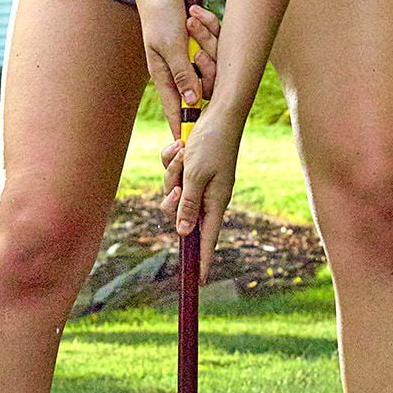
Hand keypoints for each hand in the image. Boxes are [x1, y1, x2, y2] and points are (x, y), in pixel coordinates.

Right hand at [135, 0, 221, 135]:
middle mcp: (175, 69)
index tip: (192, 150)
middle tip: (200, 50)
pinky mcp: (194, 42)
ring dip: (206, 44)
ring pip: (208, 66)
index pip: (176, 110)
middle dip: (206, 72)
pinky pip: (210, 47)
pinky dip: (208, 30)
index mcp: (164, 75)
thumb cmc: (160, 13)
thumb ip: (183, 73)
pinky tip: (198, 14)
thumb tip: (193, 102)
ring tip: (192, 22)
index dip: (184, 128)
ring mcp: (185, 56)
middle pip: (199, 88)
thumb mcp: (171, 45)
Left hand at [165, 104, 242, 263]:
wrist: (220, 111)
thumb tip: (182, 232)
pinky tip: (181, 145)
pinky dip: (172, 158)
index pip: (206, 239)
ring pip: (172, 188)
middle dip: (173, 196)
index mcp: (215, 201)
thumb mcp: (195, 175)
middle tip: (177, 182)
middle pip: (179, 212)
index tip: (198, 281)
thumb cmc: (212, 142)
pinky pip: (172, 171)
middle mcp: (208, 194)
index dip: (202, 260)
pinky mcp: (192, 166)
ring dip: (172, 170)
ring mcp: (200, 180)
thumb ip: (188, 204)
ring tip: (184, 152)